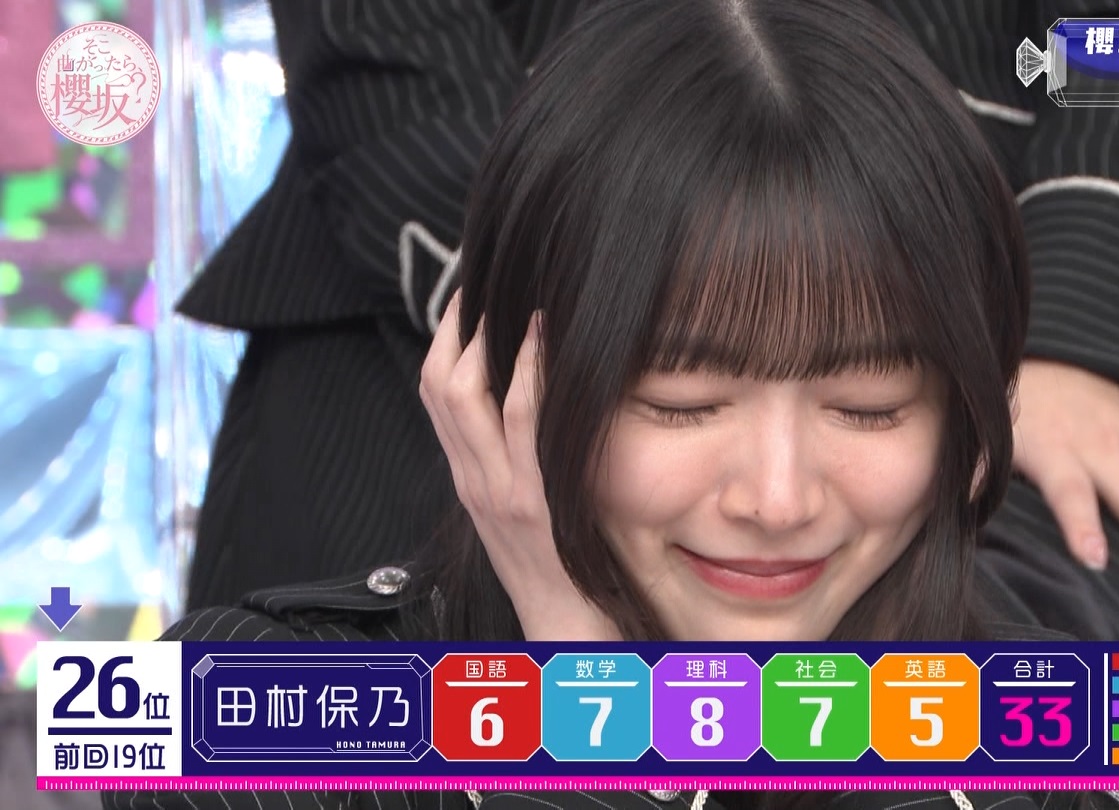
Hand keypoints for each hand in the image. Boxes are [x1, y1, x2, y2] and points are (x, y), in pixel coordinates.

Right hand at [419, 297, 620, 639]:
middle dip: (457, 323)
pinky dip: (527, 373)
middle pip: (438, 384)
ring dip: (488, 337)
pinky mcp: (533, 500)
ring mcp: (499, 488)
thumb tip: (534, 404)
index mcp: (468, 477)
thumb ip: (518, 462)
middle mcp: (473, 479)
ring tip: (514, 293)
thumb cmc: (557, 565)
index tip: (470, 295)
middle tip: (483, 278)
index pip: (436, 393)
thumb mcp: (521, 510)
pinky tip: (543, 338)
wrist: (567, 631)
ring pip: (467, 396)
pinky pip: (522, 423)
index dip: (447, 338)